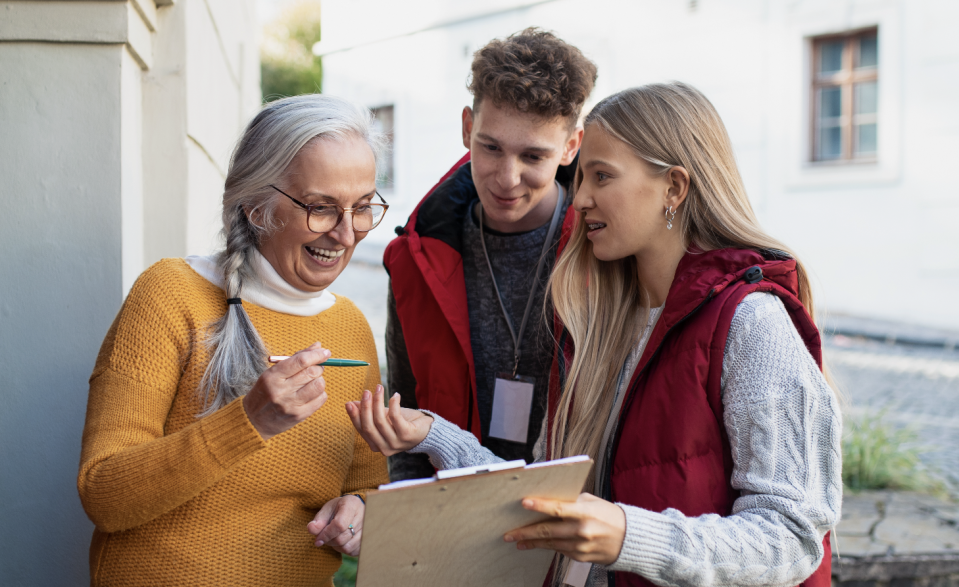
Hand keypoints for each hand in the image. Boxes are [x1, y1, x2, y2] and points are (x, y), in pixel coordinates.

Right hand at [242, 342, 329, 440]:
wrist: (254, 421)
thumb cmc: (266, 392)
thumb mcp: (273, 372)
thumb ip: (296, 358)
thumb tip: (318, 346)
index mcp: (272, 377)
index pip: (300, 361)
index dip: (316, 355)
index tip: (325, 352)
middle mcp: (281, 391)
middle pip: (312, 372)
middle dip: (319, 367)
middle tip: (317, 367)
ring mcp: (291, 405)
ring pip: (319, 385)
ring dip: (319, 380)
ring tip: (311, 381)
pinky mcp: (299, 416)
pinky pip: (321, 399)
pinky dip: (320, 393)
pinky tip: (310, 393)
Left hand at [308, 495, 363, 555]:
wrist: (354, 509)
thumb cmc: (338, 509)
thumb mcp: (327, 509)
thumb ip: (319, 519)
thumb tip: (311, 529)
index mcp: (352, 504)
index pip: (339, 525)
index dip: (326, 534)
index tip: (317, 539)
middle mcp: (364, 516)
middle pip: (342, 538)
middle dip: (328, 541)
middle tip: (324, 537)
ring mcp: (369, 529)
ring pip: (347, 547)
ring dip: (335, 546)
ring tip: (333, 537)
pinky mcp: (368, 540)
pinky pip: (353, 551)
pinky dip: (343, 549)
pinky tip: (342, 541)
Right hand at [345, 385, 432, 455]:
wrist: (427, 431)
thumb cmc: (403, 423)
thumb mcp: (384, 417)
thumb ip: (369, 412)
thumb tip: (351, 403)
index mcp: (375, 444)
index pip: (361, 429)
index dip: (354, 416)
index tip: (349, 403)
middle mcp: (384, 448)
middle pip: (369, 426)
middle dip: (365, 407)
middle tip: (367, 392)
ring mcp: (395, 443)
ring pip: (380, 421)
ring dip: (378, 402)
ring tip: (379, 388)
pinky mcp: (406, 435)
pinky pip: (395, 417)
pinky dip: (393, 404)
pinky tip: (395, 395)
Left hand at [503, 493, 625, 564]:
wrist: (630, 538)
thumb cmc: (609, 515)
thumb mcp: (592, 501)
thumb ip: (571, 501)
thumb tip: (548, 498)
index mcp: (585, 512)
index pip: (558, 508)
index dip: (540, 506)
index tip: (524, 503)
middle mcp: (582, 531)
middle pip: (548, 531)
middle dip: (525, 532)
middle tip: (509, 533)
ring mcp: (581, 546)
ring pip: (550, 544)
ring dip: (532, 542)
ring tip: (517, 541)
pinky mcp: (581, 557)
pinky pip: (560, 550)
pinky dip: (548, 546)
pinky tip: (537, 544)